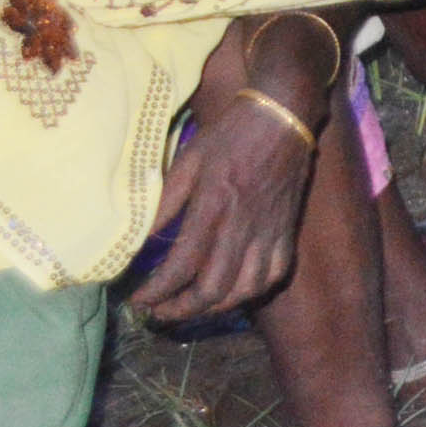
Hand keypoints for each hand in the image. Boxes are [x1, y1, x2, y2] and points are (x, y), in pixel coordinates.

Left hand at [133, 97, 317, 321]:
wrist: (283, 115)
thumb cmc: (230, 135)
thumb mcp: (187, 161)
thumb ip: (165, 203)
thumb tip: (139, 240)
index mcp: (213, 207)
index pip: (181, 266)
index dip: (156, 292)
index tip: (138, 299)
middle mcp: (242, 225)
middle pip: (214, 288)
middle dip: (182, 309)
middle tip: (161, 310)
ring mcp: (269, 229)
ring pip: (246, 289)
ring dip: (216, 307)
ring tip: (195, 305)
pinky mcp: (287, 227)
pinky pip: (275, 273)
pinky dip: (253, 291)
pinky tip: (235, 289)